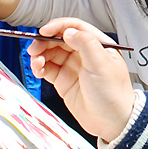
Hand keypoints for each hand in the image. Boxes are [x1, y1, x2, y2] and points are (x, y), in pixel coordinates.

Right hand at [28, 17, 134, 141]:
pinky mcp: (64, 81)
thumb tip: (69, 31)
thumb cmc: (113, 93)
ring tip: (36, 62)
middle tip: (34, 49)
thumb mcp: (101, 65)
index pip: (76, 27)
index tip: (44, 31)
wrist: (111, 122)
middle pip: (59, 39)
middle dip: (44, 42)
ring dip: (40, 54)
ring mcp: (73, 67)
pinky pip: (48, 68)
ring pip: (51, 53)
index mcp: (98, 45)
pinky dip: (40, 67)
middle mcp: (84, 54)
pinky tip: (38, 70)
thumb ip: (86, 44)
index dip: (58, 26)